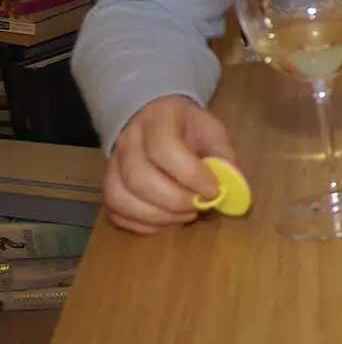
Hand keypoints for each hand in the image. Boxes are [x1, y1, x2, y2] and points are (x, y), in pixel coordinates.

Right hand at [103, 96, 236, 234]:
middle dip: (174, 201)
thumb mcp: (213, 132)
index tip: (213, 191)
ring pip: (120, 198)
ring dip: (156, 216)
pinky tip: (165, 223)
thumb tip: (232, 188)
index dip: (190, 176)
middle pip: (139, 179)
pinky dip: (139, 224)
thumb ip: (223, 158)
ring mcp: (112, 163)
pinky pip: (114, 211)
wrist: (156, 119)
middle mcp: (127, 140)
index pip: (164, 150)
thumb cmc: (189, 129)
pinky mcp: (107, 185)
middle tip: (198, 207)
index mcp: (158, 120)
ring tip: (184, 216)